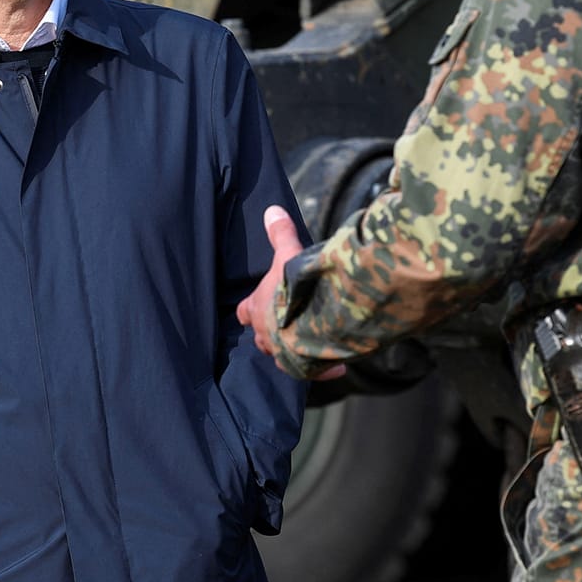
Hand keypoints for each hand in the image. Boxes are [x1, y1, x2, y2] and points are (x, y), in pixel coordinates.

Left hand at [236, 206, 344, 380]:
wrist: (315, 317)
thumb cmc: (295, 285)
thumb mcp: (288, 253)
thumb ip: (280, 234)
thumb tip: (272, 209)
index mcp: (257, 308)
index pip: (244, 311)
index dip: (250, 309)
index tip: (255, 307)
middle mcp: (265, 334)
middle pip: (262, 338)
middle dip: (272, 332)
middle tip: (286, 326)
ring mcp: (283, 353)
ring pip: (282, 357)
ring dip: (293, 351)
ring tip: (308, 347)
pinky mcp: (304, 367)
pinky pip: (311, 371)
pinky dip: (323, 368)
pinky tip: (337, 366)